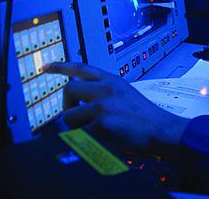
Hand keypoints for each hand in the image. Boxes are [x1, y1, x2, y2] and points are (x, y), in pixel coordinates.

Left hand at [43, 62, 188, 158]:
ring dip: (77, 126)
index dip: (61, 67)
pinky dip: (84, 140)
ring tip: (96, 130)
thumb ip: (105, 93)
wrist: (162, 129)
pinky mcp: (102, 123)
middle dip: (67, 105)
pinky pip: (78, 134)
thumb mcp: (126, 94)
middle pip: (69, 90)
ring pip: (69, 115)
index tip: (45, 67)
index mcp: (112, 80)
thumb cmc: (146, 117)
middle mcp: (106, 89)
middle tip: (76, 115)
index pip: (81, 67)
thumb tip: (82, 103)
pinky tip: (100, 140)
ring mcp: (104, 105)